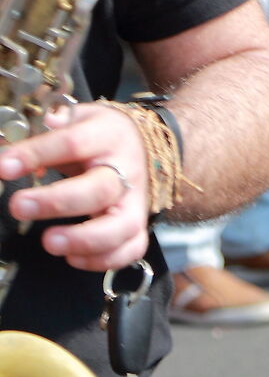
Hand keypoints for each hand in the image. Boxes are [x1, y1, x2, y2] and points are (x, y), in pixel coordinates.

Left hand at [0, 101, 149, 271]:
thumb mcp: (80, 117)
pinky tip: (71, 257)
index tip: (4, 166)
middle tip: (18, 206)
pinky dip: (101, 260)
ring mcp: (136, 202)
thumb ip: (55, 124)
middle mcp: (126, 170)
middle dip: (56, 202)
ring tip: (49, 242)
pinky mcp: (139, 226)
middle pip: (99, 189)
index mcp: (108, 136)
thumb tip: (32, 129)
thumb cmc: (101, 135)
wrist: (145, 147)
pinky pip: (130, 249)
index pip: (73, 143)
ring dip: (84, 239)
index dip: (37, 155)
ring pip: (121, 226)